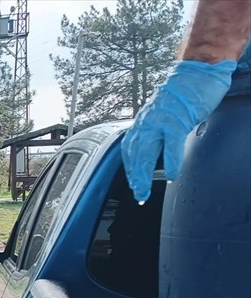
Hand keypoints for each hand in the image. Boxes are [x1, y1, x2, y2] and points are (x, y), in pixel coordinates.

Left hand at [121, 59, 235, 202]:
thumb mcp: (167, 113)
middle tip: (138, 195)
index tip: (133, 183)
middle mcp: (146, 121)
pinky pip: (170, 145)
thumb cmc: (187, 92)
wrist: (199, 71)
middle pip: (134, 154)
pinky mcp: (177, 120)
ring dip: (143, 175)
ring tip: (144, 192)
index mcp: (144, 120)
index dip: (130, 167)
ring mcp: (160, 121)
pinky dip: (169, 162)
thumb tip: (160, 146)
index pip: (130, 148)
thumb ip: (160, 129)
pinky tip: (171, 175)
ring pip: (145, 152)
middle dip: (134, 177)